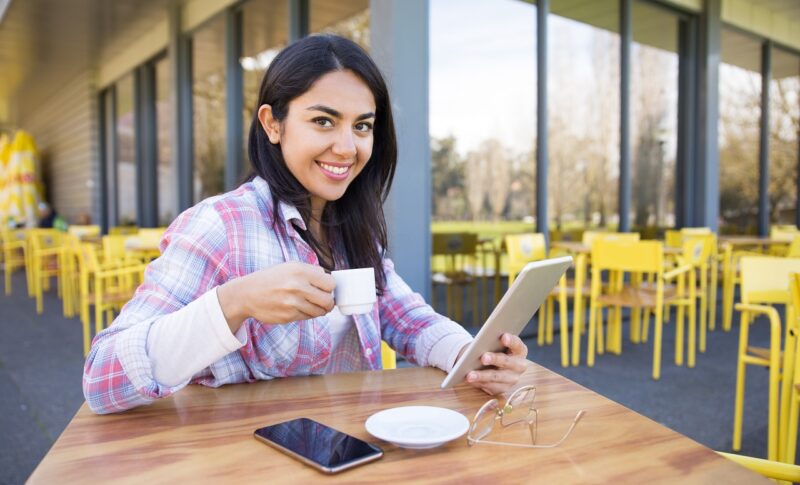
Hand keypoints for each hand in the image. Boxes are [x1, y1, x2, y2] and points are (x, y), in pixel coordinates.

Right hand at [217, 262, 335, 332]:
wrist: (246, 294)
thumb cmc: (270, 279)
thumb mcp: (290, 267)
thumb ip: (311, 272)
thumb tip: (330, 281)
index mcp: (300, 271)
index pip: (330, 283)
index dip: (330, 287)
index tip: (326, 288)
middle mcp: (297, 286)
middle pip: (328, 300)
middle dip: (328, 301)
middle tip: (324, 300)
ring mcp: (293, 303)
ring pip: (320, 311)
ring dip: (319, 309)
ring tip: (311, 304)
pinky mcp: (288, 316)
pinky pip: (307, 317)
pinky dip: (307, 314)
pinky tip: (299, 307)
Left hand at [463, 333, 528, 394]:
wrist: (494, 364)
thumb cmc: (494, 349)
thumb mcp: (496, 343)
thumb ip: (493, 341)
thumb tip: (480, 343)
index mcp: (520, 351)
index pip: (517, 344)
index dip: (511, 340)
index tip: (503, 336)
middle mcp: (519, 366)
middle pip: (507, 362)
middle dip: (495, 359)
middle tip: (483, 357)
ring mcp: (512, 379)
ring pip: (496, 377)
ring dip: (482, 376)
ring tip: (470, 375)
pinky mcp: (503, 389)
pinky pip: (490, 387)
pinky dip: (478, 383)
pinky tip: (469, 380)